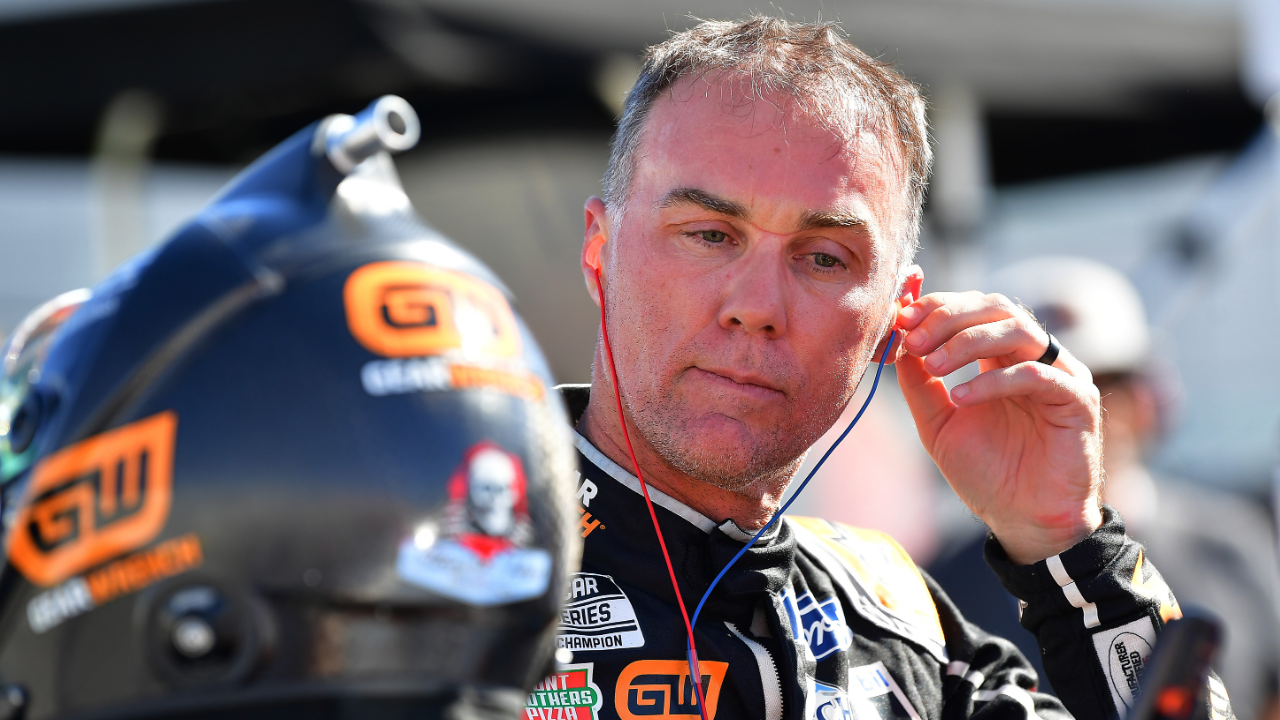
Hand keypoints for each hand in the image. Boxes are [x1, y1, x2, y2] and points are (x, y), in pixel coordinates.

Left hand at [894, 291, 1103, 564]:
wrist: (1023, 521)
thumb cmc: (987, 472)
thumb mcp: (938, 424)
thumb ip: (919, 385)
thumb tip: (897, 344)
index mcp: (1003, 357)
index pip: (974, 309)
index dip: (938, 306)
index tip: (902, 318)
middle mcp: (1035, 358)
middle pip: (997, 308)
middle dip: (950, 316)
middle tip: (913, 338)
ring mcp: (1061, 375)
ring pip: (1019, 331)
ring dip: (968, 341)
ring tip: (933, 366)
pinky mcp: (1078, 401)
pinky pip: (1039, 375)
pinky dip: (995, 381)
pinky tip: (962, 398)